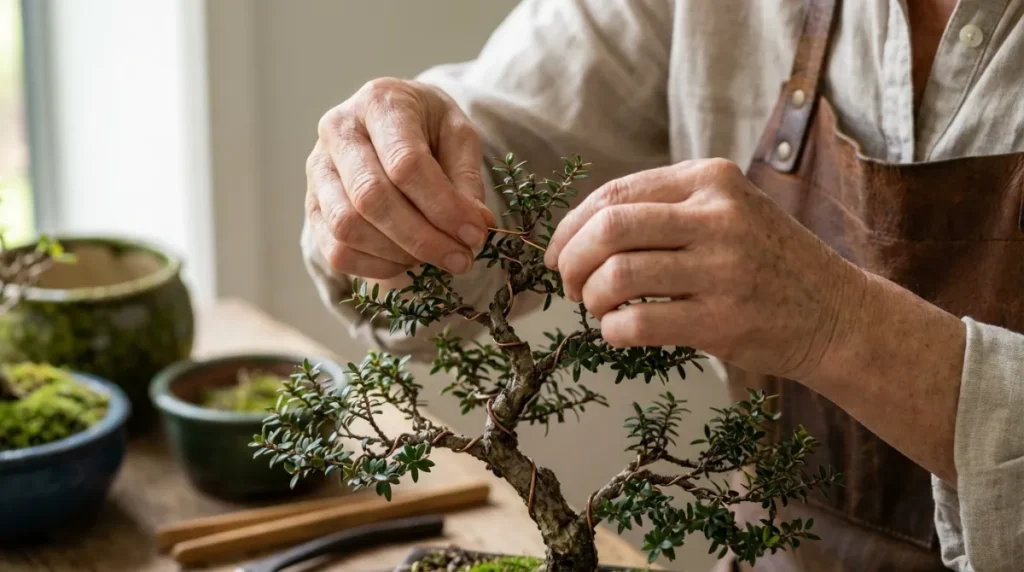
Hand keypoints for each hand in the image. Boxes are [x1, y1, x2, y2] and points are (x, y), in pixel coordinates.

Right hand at [306, 78, 495, 280]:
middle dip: (422, 238)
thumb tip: (475, 226)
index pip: (406, 163)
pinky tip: (407, 260)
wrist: (390, 124)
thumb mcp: (459, 137)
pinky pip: (336, 251)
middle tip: (460, 259)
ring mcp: (318, 170)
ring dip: (398, 254)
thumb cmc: (428, 128)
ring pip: (348, 228)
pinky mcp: (313, 206)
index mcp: (380, 103)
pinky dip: (376, 266)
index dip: (443, 206)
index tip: (476, 234)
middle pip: (372, 198)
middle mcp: (339, 131)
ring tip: (435, 255)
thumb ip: (467, 179)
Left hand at [544, 159, 866, 379]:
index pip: (615, 194)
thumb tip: (581, 230)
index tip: (558, 254)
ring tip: (597, 308)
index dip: (571, 227)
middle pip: (608, 228)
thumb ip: (666, 207)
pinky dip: (613, 331)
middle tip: (570, 284)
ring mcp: (724, 269)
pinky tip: (620, 332)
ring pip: (618, 275)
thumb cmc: (767, 263)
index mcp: (711, 179)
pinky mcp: (724, 320)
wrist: (837, 315)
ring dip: (591, 298)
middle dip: (572, 260)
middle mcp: (718, 216)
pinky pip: (638, 323)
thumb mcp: (727, 210)